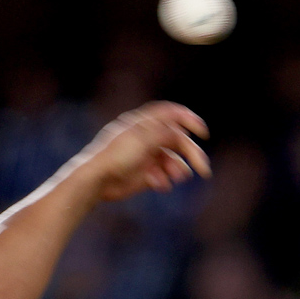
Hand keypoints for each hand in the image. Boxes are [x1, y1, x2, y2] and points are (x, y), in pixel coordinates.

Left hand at [72, 101, 210, 201]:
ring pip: (172, 160)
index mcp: (143, 124)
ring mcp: (146, 156)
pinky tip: (159, 184)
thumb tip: (182, 134)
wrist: (96, 180)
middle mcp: (146, 138)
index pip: (170, 114)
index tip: (202, 132)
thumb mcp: (144, 139)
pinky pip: (163, 176)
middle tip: (203, 168)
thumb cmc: (115, 155)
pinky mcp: (144, 175)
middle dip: (191, 153)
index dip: (188, 120)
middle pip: (176, 141)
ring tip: (178, 177)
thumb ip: (166, 133)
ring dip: (178, 168)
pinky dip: (164, 179)